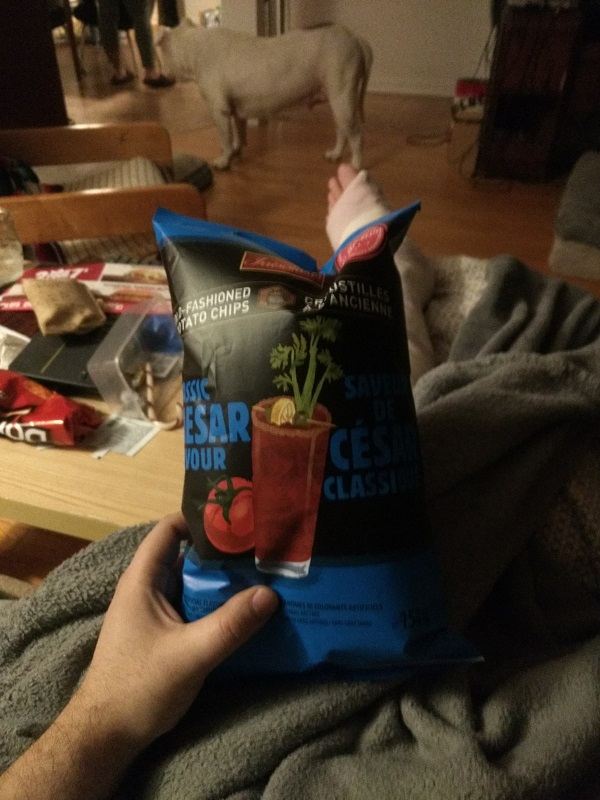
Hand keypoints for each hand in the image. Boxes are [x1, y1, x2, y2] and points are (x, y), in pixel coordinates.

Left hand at [77, 512, 278, 748]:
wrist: (107, 735)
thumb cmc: (138, 688)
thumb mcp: (189, 655)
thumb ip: (230, 625)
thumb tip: (271, 593)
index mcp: (142, 580)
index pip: (169, 529)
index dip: (201, 517)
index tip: (240, 517)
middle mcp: (148, 589)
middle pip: (188, 555)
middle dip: (224, 550)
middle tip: (264, 546)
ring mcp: (157, 612)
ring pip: (194, 582)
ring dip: (224, 578)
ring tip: (265, 572)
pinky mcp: (166, 632)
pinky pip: (196, 605)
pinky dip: (219, 602)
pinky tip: (248, 609)